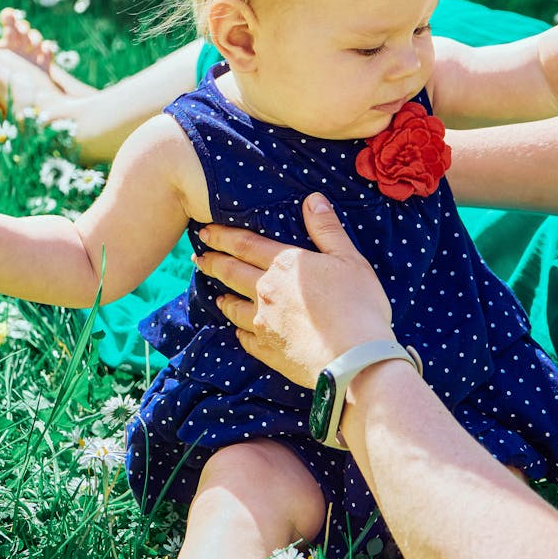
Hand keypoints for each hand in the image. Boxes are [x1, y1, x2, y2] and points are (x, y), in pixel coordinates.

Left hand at [195, 193, 392, 386]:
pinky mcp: (267, 350)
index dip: (222, 237)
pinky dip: (240, 332)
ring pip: (234, 307)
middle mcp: (266, 292)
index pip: (245, 245)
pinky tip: (239, 331)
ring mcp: (263, 323)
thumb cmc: (359, 306)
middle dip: (213, 263)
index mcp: (285, 266)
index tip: (206, 233)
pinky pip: (245, 338)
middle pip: (231, 273)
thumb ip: (327, 229)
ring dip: (223, 299)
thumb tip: (312, 199)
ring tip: (217, 296)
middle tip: (199, 259)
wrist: (354, 359)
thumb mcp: (350, 260)